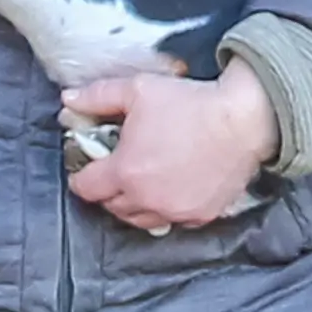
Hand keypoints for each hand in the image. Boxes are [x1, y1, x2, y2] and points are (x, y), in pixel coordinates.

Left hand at [64, 65, 272, 233]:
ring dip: (134, 204)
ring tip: (141, 184)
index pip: (87, 188)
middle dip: (108, 190)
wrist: (243, 121)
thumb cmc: (191, 104)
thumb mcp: (138, 90)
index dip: (80, 176)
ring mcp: (175, 212)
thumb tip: (67, 100)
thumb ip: (97, 97)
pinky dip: (167, 209)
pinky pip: (173, 221)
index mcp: (125, 171)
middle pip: (112, 207)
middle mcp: (147, 199)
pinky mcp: (200, 216)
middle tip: (115, 170)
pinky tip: (171, 190)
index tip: (86, 168)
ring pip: (141, 219)